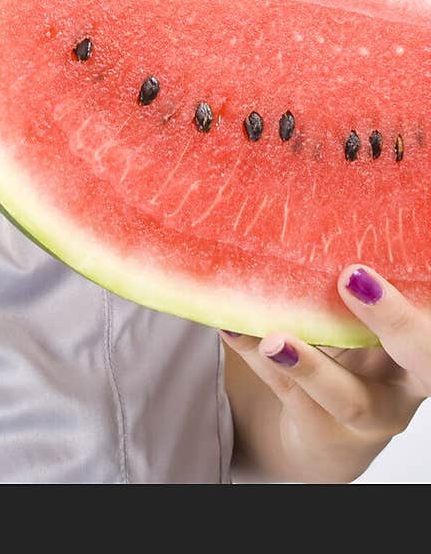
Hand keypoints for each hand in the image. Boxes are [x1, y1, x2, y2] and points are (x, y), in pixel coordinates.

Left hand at [221, 264, 430, 482]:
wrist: (328, 432)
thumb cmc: (353, 357)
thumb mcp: (364, 324)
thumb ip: (359, 288)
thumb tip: (329, 212)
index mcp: (421, 350)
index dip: (416, 304)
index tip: (386, 264)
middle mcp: (407, 386)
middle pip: (423, 362)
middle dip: (394, 321)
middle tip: (353, 278)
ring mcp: (370, 416)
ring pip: (348, 396)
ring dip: (312, 364)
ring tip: (275, 338)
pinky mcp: (325, 430)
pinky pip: (291, 393)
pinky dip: (260, 358)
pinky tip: (232, 328)